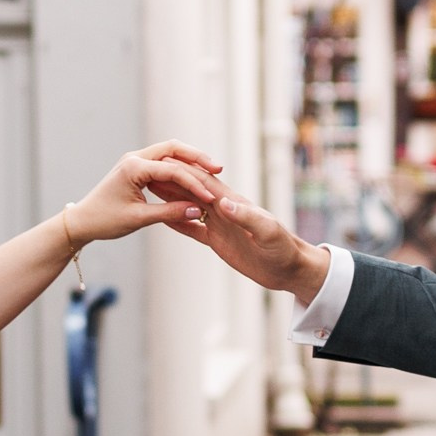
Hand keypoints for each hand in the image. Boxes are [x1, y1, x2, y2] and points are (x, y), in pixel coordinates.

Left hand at [68, 142, 224, 243]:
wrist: (82, 221)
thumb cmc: (105, 220)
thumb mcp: (139, 219)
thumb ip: (170, 212)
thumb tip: (199, 211)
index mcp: (133, 167)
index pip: (172, 170)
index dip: (194, 184)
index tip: (210, 197)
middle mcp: (134, 158)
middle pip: (174, 148)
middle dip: (197, 158)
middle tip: (218, 168)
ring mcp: (135, 160)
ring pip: (170, 152)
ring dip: (190, 161)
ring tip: (211, 170)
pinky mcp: (137, 167)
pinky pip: (163, 162)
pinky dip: (180, 167)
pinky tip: (194, 177)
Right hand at [164, 182, 330, 301]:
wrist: (289, 269)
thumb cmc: (283, 249)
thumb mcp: (267, 232)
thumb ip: (246, 216)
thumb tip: (223, 202)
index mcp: (235, 204)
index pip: (205, 184)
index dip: (184, 174)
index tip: (162, 167)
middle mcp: (225, 210)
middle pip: (192, 191)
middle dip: (171, 181)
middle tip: (146, 173)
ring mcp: (221, 224)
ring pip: (190, 206)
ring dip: (170, 198)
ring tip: (149, 189)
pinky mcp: (219, 240)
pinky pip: (193, 228)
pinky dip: (178, 222)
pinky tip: (164, 218)